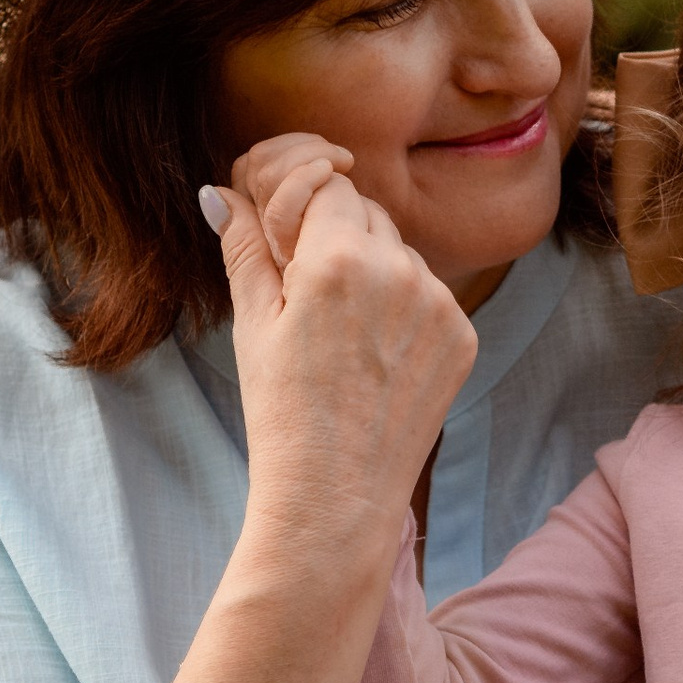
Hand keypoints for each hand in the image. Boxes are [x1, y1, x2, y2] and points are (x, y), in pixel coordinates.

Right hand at [214, 145, 474, 563]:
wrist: (336, 499)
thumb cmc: (282, 413)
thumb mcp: (252, 324)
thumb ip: (243, 246)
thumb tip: (219, 191)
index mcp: (340, 258)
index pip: (327, 184)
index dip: (300, 203)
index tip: (284, 238)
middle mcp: (401, 270)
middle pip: (367, 212)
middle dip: (335, 234)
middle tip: (306, 291)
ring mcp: (441, 304)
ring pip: (400, 252)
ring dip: (372, 269)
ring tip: (340, 335)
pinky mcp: (463, 336)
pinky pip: (428, 294)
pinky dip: (402, 309)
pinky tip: (373, 355)